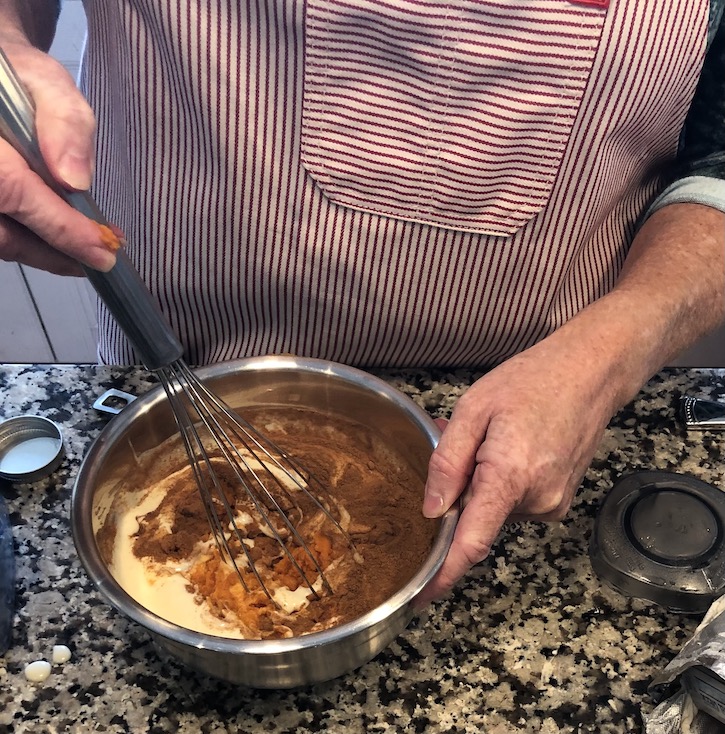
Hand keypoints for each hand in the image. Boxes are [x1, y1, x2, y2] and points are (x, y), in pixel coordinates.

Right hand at [0, 36, 117, 273]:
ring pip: (0, 241)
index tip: (102, 250)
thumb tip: (75, 181)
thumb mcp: (48, 84)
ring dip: (47, 254)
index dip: (59, 226)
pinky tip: (64, 244)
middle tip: (104, 257)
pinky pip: (0, 235)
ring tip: (90, 253)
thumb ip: (64, 122)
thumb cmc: (20, 80)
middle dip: (56, 251)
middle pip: (2, 232)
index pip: (10, 190)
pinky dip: (33, 245)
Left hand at [417, 334, 615, 604]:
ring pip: (495, 509)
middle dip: (457, 493)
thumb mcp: (474, 409)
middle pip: (477, 520)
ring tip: (483, 438)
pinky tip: (504, 447)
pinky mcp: (559, 500)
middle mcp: (537, 501)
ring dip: (479, 483)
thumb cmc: (532, 382)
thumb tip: (432, 510)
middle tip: (453, 444)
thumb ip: (448, 462)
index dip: (442, 574)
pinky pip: (515, 502)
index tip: (419, 598)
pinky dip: (500, 483)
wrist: (591, 373)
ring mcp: (553, 503)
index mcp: (509, 478)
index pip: (471, 543)